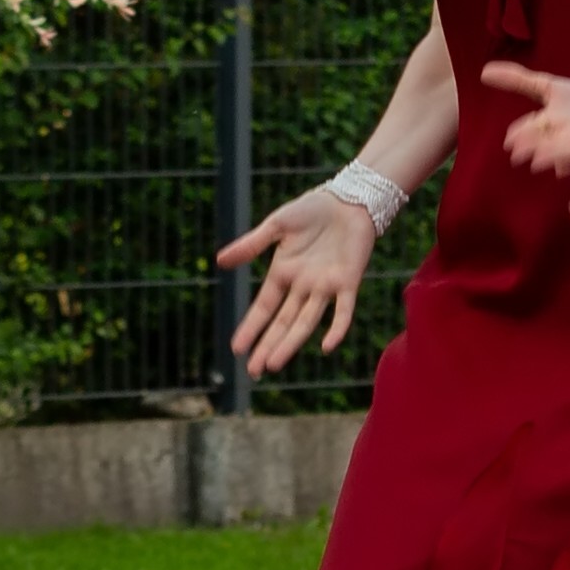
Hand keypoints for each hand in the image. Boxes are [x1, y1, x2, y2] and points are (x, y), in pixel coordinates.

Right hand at [217, 185, 380, 374]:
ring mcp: (326, 286)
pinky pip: (343, 311)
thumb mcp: (276, 225)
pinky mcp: (348, 282)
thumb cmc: (312, 209)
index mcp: (283, 273)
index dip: (251, 328)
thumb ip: (251, 245)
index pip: (264, 307)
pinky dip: (336, 329)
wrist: (349, 197)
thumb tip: (219, 262)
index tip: (237, 349)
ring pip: (306, 321)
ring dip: (291, 343)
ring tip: (274, 364)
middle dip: (268, 346)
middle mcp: (303, 285)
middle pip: (283, 322)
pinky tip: (326, 346)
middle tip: (253, 372)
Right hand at [483, 60, 569, 175]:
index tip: (510, 139)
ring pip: (565, 155)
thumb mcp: (550, 87)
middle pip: (544, 146)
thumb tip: (483, 72)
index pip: (530, 130)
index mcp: (546, 126)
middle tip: (521, 155)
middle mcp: (560, 143)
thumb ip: (518, 80)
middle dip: (534, 149)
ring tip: (541, 160)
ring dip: (553, 157)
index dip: (521, 135)